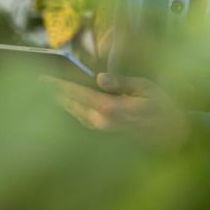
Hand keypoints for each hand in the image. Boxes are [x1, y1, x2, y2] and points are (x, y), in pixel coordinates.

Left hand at [51, 73, 188, 149]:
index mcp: (110, 108)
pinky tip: (66, 103)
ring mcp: (103, 128)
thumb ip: (120, 83)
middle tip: (39, 82)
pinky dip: (71, 110)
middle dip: (55, 93)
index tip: (43, 78)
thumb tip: (99, 77)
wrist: (171, 132)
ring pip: (74, 114)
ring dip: (61, 102)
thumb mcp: (145, 87)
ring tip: (47, 90)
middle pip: (71, 105)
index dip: (59, 85)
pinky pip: (82, 119)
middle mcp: (102, 120)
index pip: (78, 93)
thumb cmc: (161, 105)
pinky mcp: (105, 130)